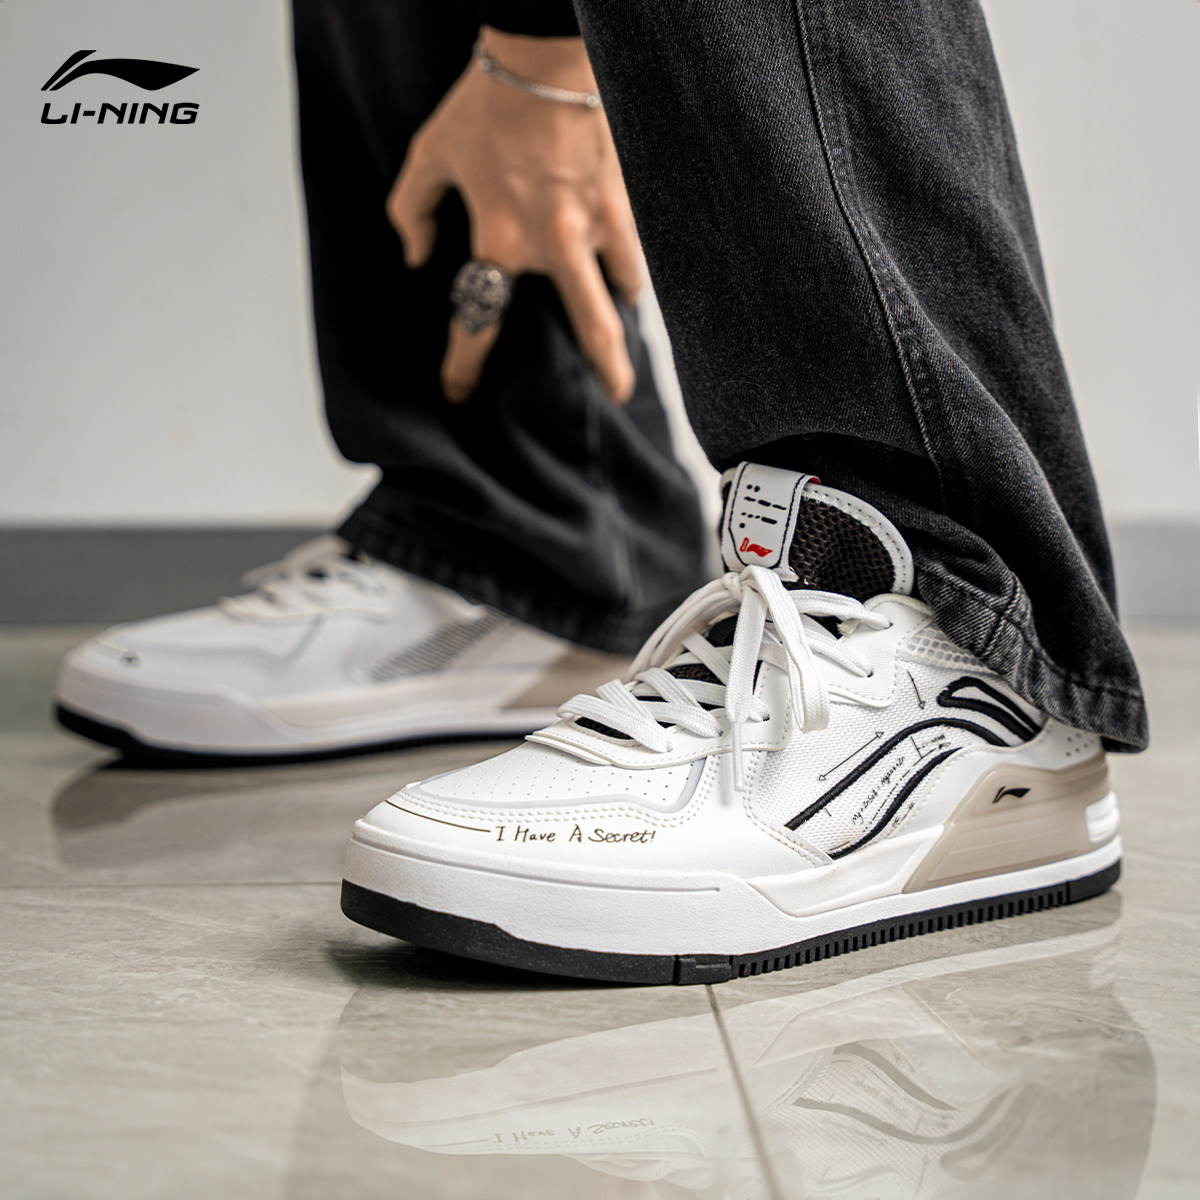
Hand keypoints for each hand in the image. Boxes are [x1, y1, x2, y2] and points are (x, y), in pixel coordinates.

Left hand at [387, 28, 642, 403]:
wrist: (548, 50)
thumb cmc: (486, 103)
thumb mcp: (430, 152)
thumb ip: (411, 209)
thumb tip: (415, 256)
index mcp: (501, 239)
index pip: (480, 320)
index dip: (465, 366)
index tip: (458, 393)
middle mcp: (556, 245)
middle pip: (592, 329)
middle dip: (606, 370)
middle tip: (615, 396)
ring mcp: (600, 225)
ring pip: (625, 292)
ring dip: (621, 313)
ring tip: (618, 324)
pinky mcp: (627, 202)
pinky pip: (637, 251)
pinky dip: (631, 269)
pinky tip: (628, 275)